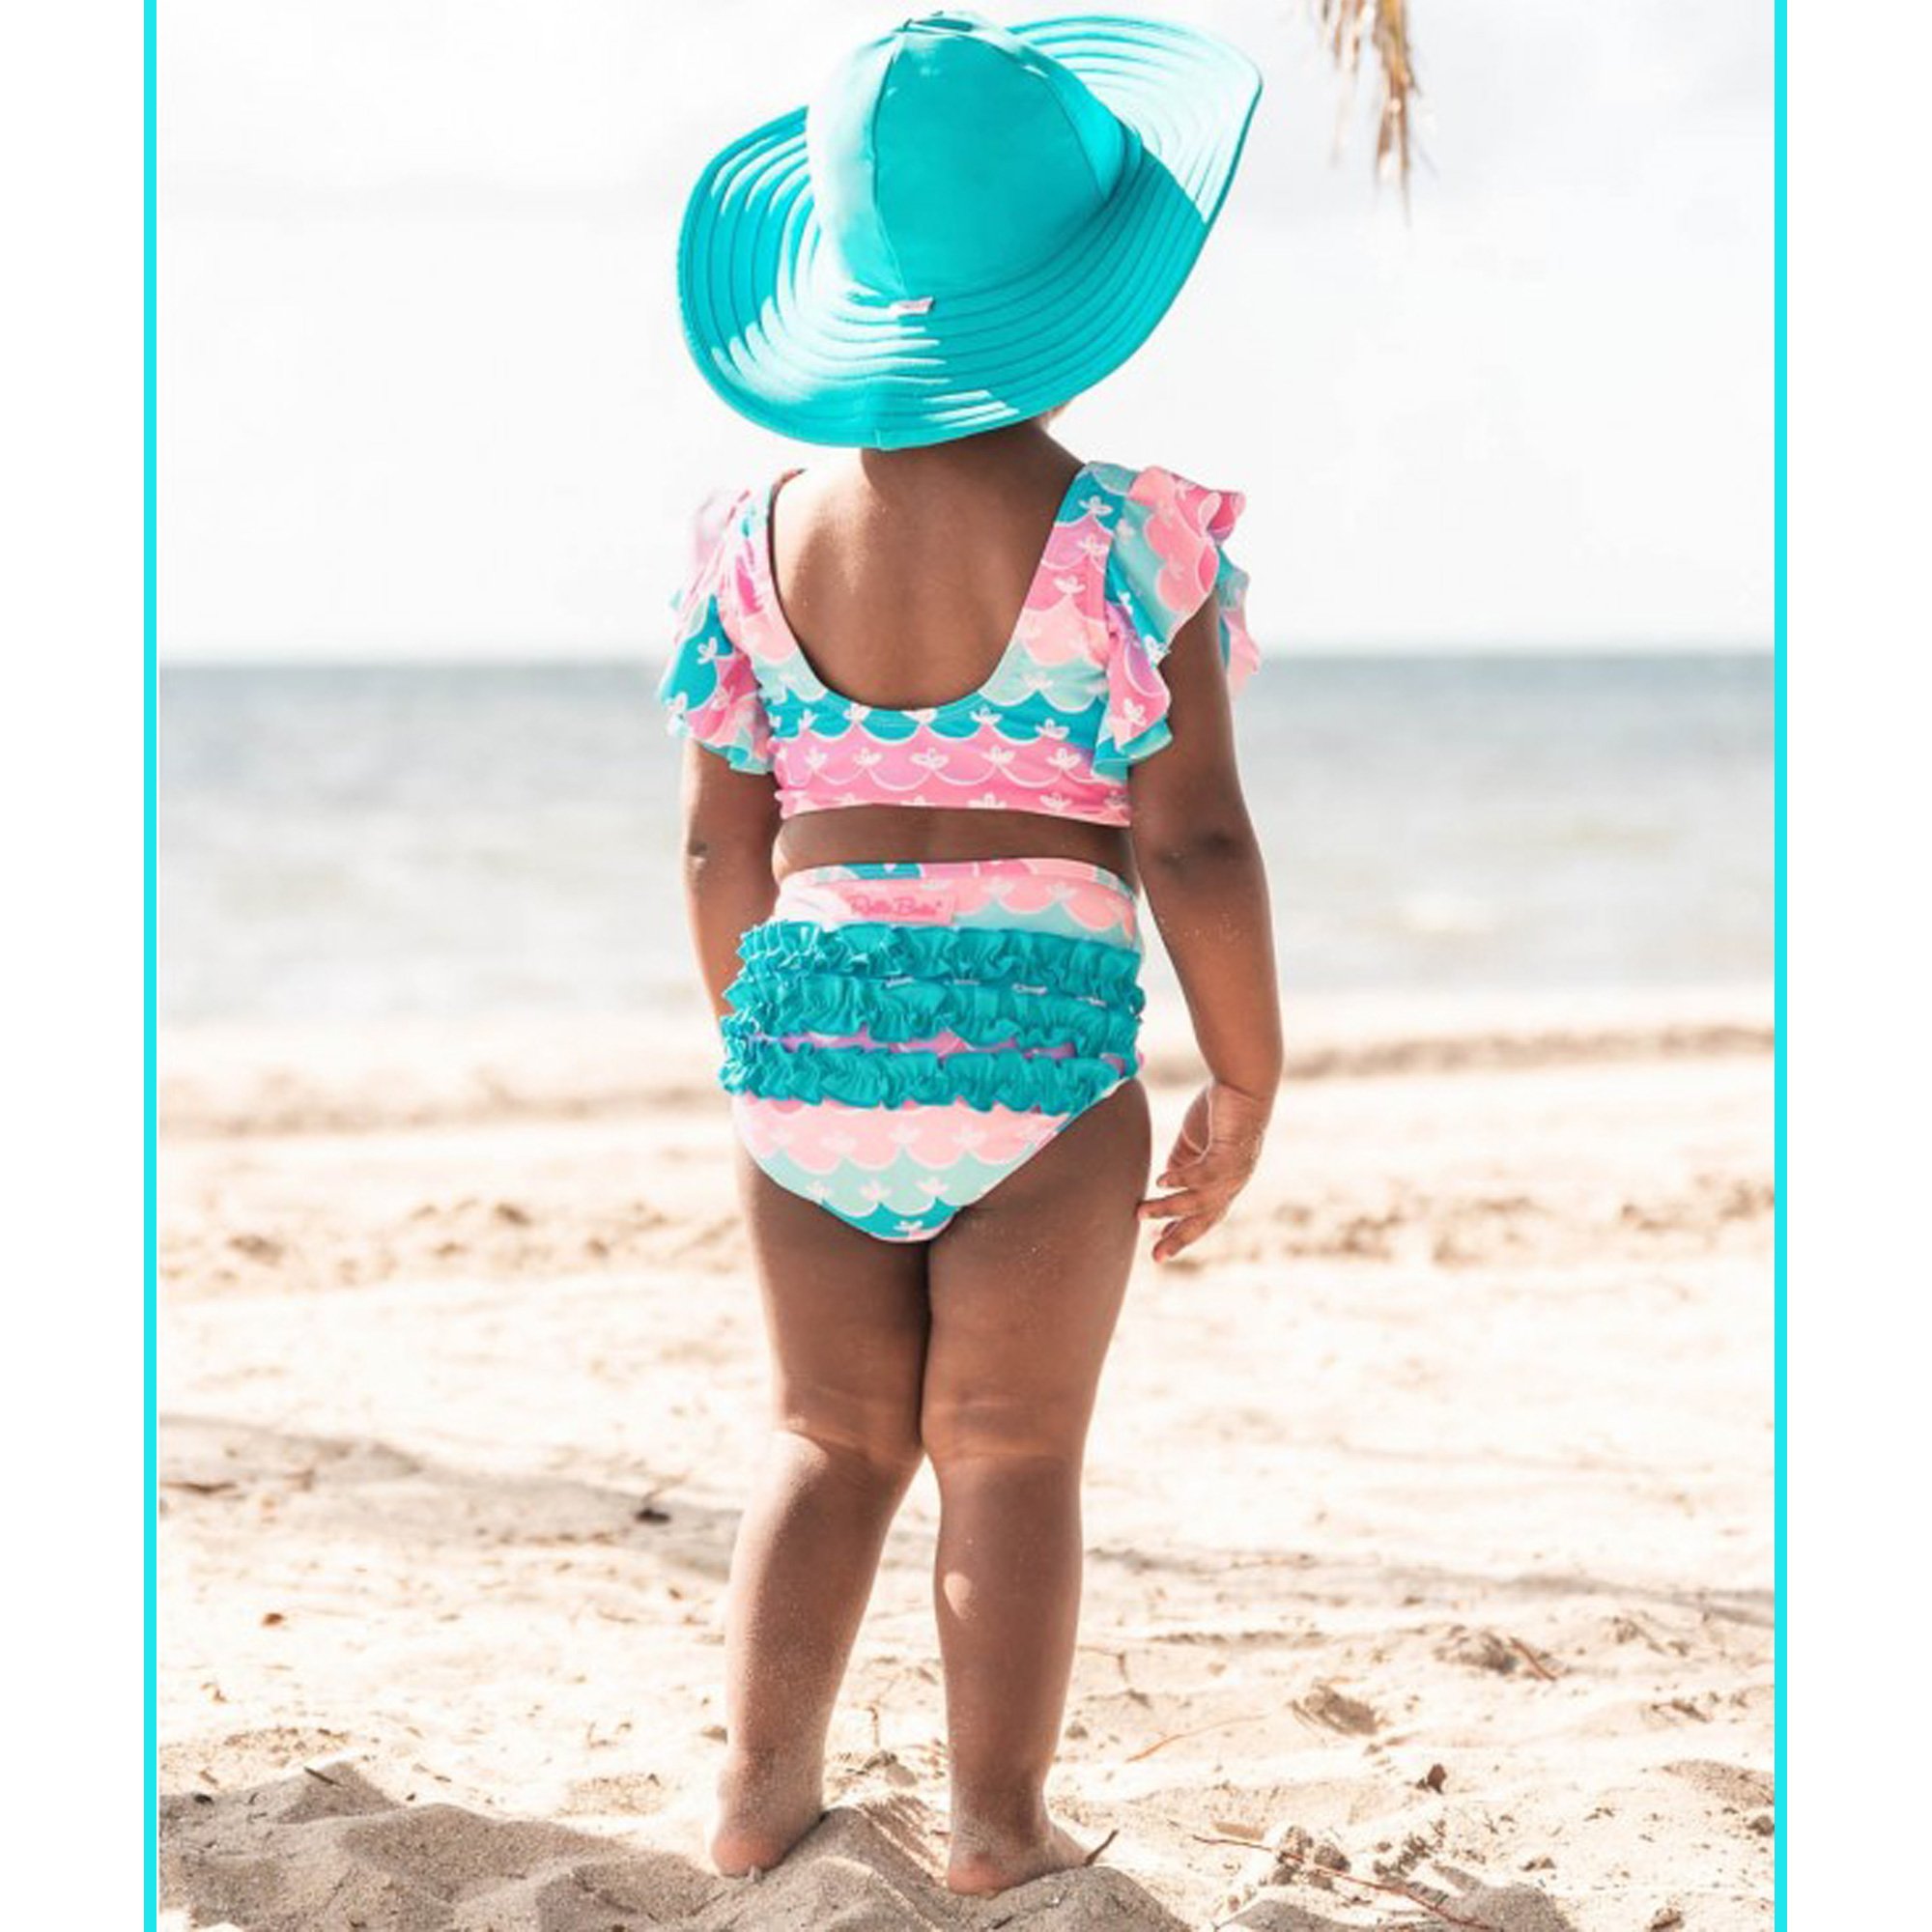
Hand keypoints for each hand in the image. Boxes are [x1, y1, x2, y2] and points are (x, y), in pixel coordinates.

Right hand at [1137, 1080, 1271, 1262]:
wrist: (1243, 1082)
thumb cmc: (1221, 1108)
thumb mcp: (1194, 1142)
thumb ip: (1182, 1163)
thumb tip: (1165, 1182)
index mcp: (1224, 1182)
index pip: (1203, 1215)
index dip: (1181, 1231)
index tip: (1158, 1246)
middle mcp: (1233, 1183)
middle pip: (1204, 1219)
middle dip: (1179, 1237)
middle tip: (1156, 1256)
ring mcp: (1235, 1170)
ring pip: (1200, 1200)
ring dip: (1169, 1208)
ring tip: (1141, 1211)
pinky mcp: (1232, 1152)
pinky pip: (1205, 1174)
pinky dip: (1182, 1180)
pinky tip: (1161, 1181)